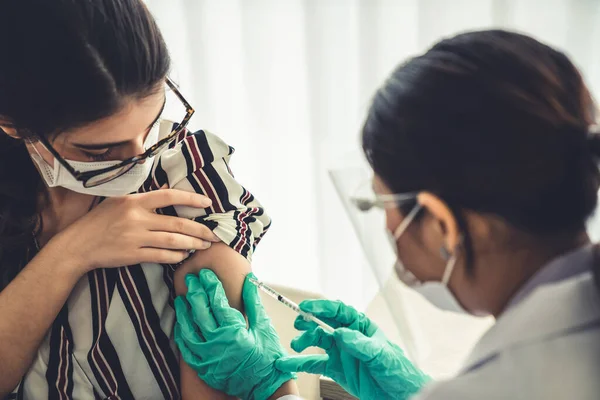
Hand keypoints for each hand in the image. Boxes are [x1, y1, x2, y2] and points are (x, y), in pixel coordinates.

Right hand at [55, 188, 219, 271]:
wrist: (78, 245)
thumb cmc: (100, 221)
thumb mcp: (119, 202)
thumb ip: (143, 199)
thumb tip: (169, 192)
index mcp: (134, 201)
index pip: (169, 196)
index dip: (191, 199)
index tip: (207, 202)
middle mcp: (136, 218)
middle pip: (177, 224)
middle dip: (200, 230)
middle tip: (214, 234)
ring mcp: (135, 237)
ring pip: (173, 241)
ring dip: (192, 244)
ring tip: (203, 245)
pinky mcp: (133, 255)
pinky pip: (161, 256)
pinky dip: (176, 256)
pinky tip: (184, 255)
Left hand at [174, 270, 294, 399]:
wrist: (265, 386)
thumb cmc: (268, 356)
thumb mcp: (264, 327)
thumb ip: (253, 303)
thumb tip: (249, 280)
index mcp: (233, 331)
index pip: (217, 302)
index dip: (210, 285)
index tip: (205, 274)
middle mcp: (217, 344)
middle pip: (200, 312)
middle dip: (194, 292)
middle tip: (190, 279)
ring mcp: (207, 358)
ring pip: (188, 330)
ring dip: (183, 313)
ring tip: (180, 299)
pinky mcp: (203, 369)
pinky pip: (186, 350)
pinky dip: (182, 335)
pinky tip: (180, 325)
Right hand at [275, 300, 430, 399]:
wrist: (400, 394)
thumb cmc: (398, 371)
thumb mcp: (381, 355)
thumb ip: (361, 344)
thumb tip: (341, 333)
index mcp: (361, 326)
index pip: (339, 311)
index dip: (322, 306)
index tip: (307, 306)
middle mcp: (348, 337)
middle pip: (324, 323)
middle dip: (310, 321)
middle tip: (299, 323)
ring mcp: (341, 352)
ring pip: (317, 342)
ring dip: (304, 341)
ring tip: (296, 346)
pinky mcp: (336, 369)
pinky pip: (315, 364)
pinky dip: (301, 363)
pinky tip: (288, 362)